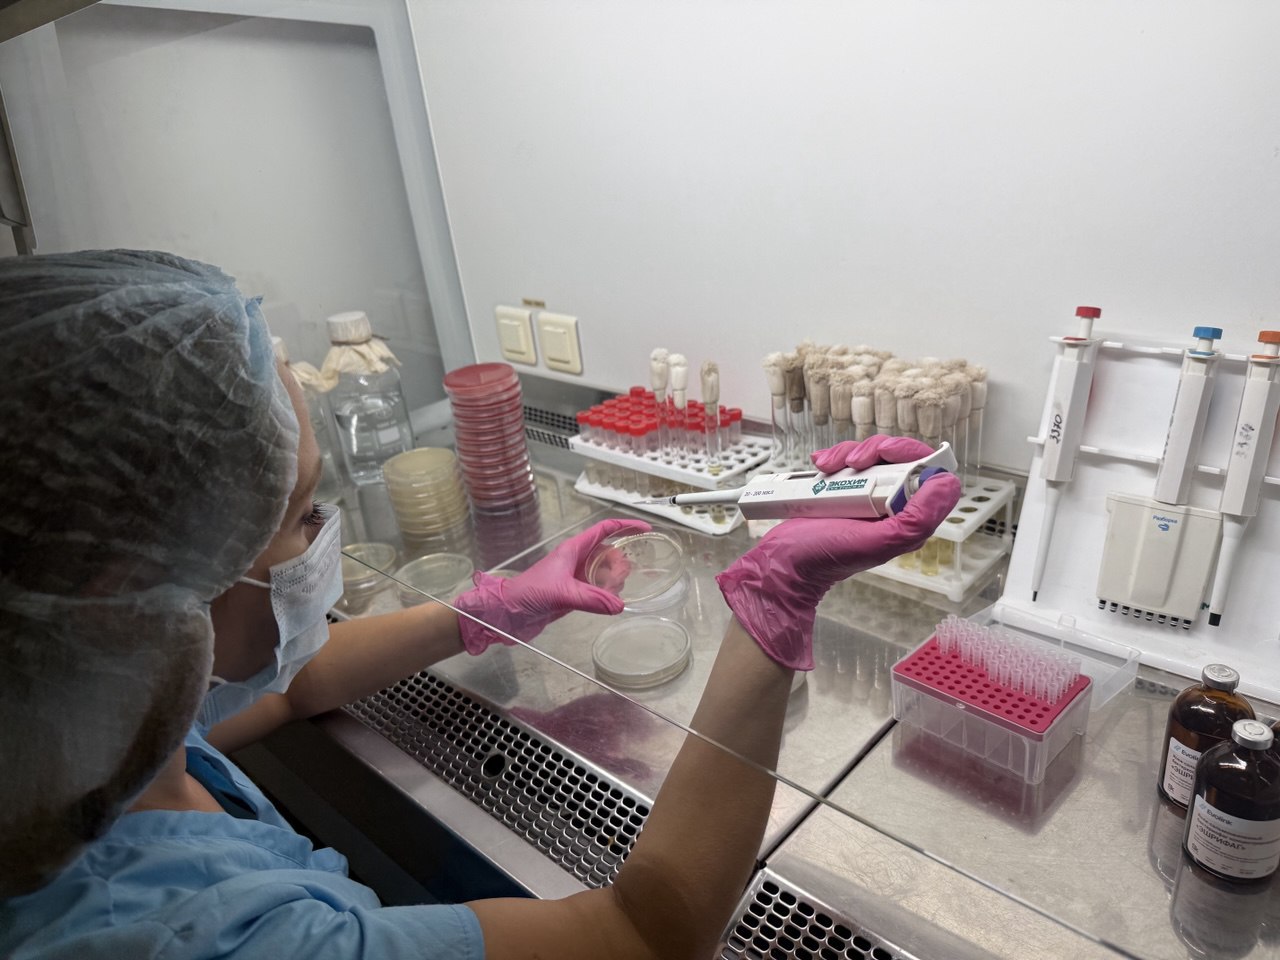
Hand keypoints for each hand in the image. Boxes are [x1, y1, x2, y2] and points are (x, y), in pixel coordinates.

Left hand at [455, 517, 650, 653]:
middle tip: (621, 581)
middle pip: (610, 553)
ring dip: (614, 581)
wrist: (507, 613)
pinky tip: (609, 603)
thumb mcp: (561, 593)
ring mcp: (576, 577)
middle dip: (621, 563)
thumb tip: (620, 605)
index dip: (626, 526)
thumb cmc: (528, 593)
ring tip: (612, 594)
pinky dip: (607, 594)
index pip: (605, 530)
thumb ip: (591, 599)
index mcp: (573, 549)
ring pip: (605, 572)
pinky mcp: (574, 594)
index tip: (647, 530)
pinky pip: (599, 590)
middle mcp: (576, 560)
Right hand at [716, 437, 960, 669]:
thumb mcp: (878, 543)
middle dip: (875, 449)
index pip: (929, 473)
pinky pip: (848, 459)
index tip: (885, 457)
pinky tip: (820, 465)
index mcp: (909, 518)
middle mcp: (892, 504)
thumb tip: (946, 484)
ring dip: (848, 452)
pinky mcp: (844, 487)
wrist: (785, 561)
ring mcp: (867, 493)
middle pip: (900, 456)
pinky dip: (834, 456)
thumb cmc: (827, 558)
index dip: (911, 456)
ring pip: (873, 454)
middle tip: (852, 461)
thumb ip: (916, 519)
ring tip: (827, 467)